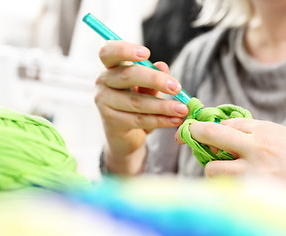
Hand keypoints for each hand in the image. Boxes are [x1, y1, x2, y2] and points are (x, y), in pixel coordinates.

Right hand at [96, 41, 188, 174]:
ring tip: (182, 109)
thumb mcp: (147, 87)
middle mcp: (103, 82)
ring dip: (163, 106)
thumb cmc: (136, 103)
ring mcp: (104, 102)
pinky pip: (139, 120)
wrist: (125, 135)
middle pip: (127, 75)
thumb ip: (153, 77)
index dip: (125, 50)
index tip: (147, 53)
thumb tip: (163, 66)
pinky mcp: (111, 122)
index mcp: (111, 67)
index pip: (109, 52)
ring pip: (136, 102)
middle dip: (155, 80)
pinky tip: (175, 120)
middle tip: (176, 87)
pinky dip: (160, 120)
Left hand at [175, 118, 285, 190]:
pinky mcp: (253, 193)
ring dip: (211, 168)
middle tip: (186, 136)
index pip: (226, 123)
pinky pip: (225, 189)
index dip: (212, 127)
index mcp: (264, 130)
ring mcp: (252, 171)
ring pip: (212, 167)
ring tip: (221, 171)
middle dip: (194, 133)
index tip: (201, 129)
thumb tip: (231, 135)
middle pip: (210, 134)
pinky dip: (223, 186)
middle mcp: (255, 147)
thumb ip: (257, 135)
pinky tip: (231, 185)